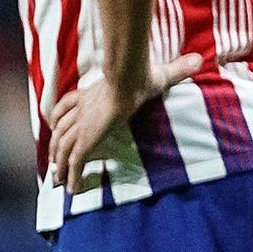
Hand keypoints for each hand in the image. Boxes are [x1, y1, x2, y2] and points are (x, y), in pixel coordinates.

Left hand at [46, 52, 201, 192]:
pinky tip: (72, 190)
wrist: (129, 79)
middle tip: (54, 161)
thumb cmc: (142, 75)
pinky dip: (73, 176)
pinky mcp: (88, 139)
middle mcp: (82, 110)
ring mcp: (83, 125)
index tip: (56, 127)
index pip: (66, 105)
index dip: (59, 117)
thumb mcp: (159, 73)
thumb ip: (176, 69)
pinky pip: (76, 161)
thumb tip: (198, 60)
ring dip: (60, 164)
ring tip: (59, 178)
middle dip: (55, 146)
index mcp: (92, 94)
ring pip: (63, 147)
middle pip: (60, 129)